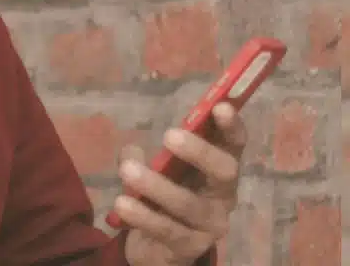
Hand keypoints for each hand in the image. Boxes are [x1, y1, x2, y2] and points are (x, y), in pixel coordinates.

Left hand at [120, 104, 246, 265]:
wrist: (157, 249)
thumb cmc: (161, 199)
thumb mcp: (153, 173)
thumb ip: (142, 158)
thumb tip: (132, 150)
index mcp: (219, 171)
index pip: (233, 145)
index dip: (231, 126)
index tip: (220, 106)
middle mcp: (223, 197)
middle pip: (224, 171)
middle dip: (200, 151)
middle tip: (169, 135)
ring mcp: (210, 225)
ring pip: (188, 203)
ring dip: (156, 185)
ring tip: (127, 170)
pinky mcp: (190, 247)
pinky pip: (167, 229)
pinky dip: (142, 215)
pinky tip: (122, 203)